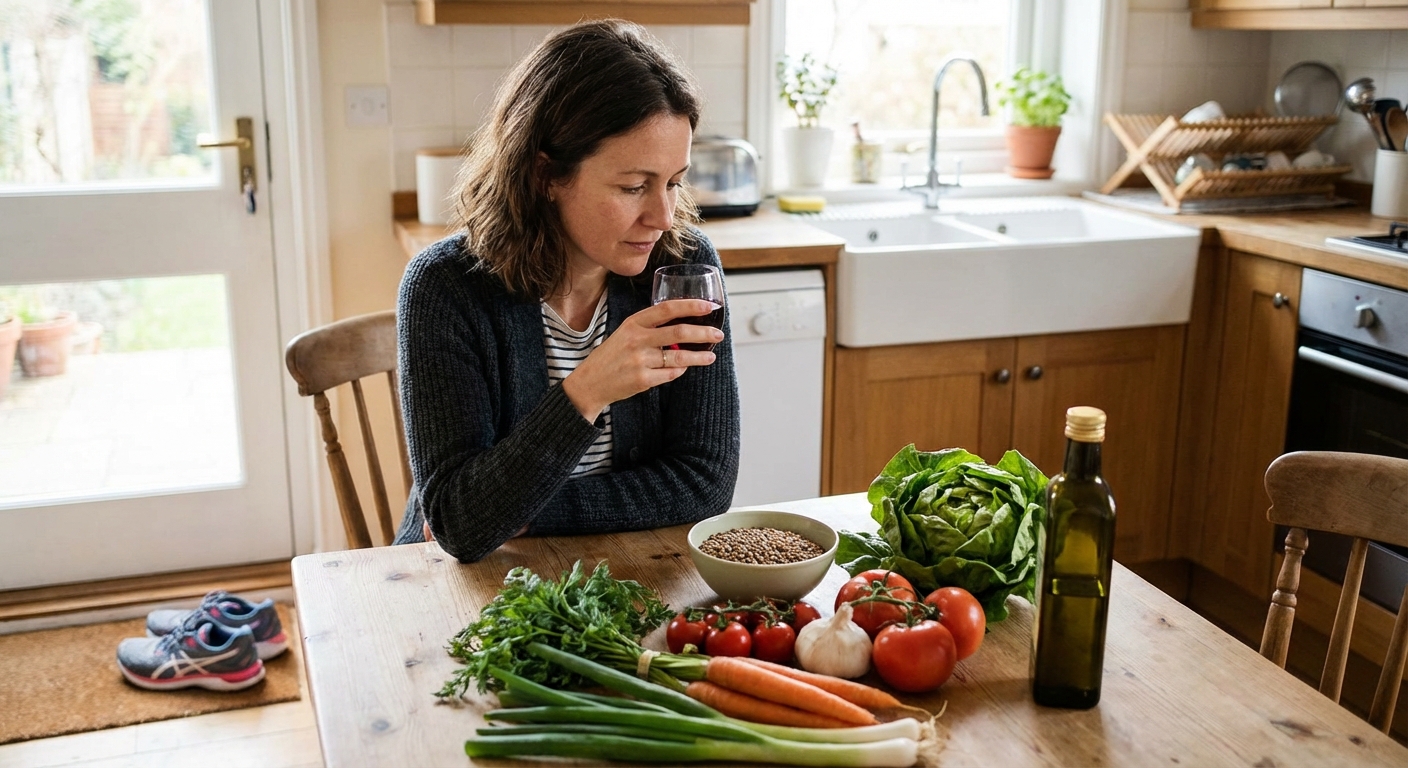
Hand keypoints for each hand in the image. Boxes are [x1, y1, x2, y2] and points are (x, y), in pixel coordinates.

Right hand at [561, 299, 721, 422]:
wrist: (589, 383)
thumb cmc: (611, 357)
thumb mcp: (625, 334)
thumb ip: (649, 329)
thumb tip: (683, 326)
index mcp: (633, 323)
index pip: (667, 308)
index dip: (690, 306)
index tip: (708, 306)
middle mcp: (637, 340)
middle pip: (678, 332)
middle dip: (703, 332)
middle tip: (718, 334)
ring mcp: (640, 361)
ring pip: (679, 358)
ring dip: (699, 357)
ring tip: (710, 356)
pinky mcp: (642, 380)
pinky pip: (671, 375)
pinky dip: (680, 372)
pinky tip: (683, 370)